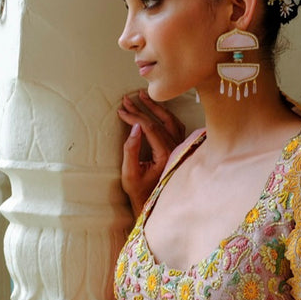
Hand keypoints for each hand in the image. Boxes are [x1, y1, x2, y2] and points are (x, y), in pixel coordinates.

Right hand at [117, 91, 184, 216]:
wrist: (154, 204)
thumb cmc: (140, 192)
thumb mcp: (130, 174)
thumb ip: (131, 150)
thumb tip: (133, 127)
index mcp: (165, 155)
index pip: (150, 128)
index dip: (134, 116)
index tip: (121, 110)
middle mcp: (176, 149)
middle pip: (161, 121)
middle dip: (142, 108)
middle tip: (127, 98)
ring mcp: (179, 148)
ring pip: (171, 120)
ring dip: (156, 107)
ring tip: (142, 96)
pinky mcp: (179, 148)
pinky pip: (175, 126)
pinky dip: (165, 115)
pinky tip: (156, 108)